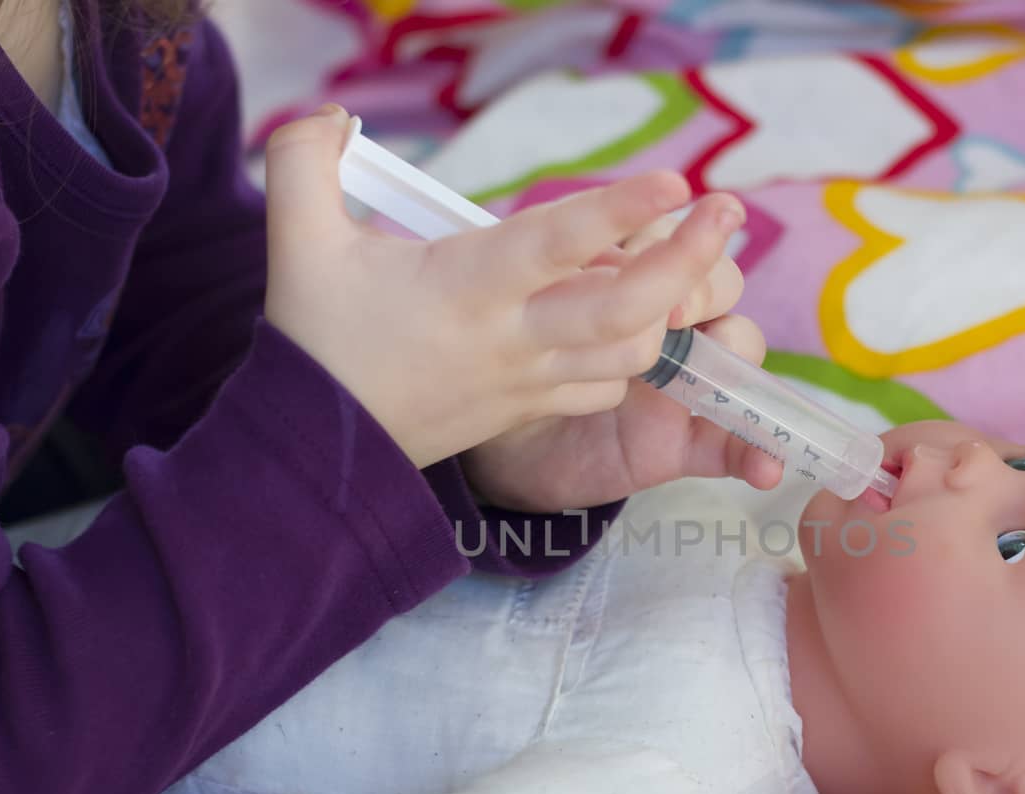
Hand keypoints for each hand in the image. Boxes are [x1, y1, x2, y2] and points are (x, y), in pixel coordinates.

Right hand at [262, 105, 747, 469]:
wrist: (318, 448)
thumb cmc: (315, 342)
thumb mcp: (296, 242)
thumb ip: (305, 160)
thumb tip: (335, 114)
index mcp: (465, 288)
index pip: (557, 244)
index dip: (619, 210)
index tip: (675, 182)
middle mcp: (511, 338)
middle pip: (627, 310)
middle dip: (690, 262)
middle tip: (727, 212)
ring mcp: (529, 379)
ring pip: (632, 354)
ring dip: (669, 309)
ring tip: (680, 256)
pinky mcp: (532, 407)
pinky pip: (606, 384)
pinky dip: (633, 353)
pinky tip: (634, 316)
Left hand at [458, 214, 781, 512]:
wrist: (487, 448)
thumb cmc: (488, 363)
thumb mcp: (505, 308)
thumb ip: (538, 277)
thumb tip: (572, 253)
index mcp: (620, 272)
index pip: (669, 233)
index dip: (668, 236)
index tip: (639, 254)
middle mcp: (663, 321)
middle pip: (719, 283)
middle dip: (701, 285)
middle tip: (667, 312)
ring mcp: (680, 381)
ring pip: (736, 348)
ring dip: (735, 354)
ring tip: (707, 371)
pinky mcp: (681, 441)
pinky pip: (728, 444)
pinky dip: (752, 452)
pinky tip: (765, 468)